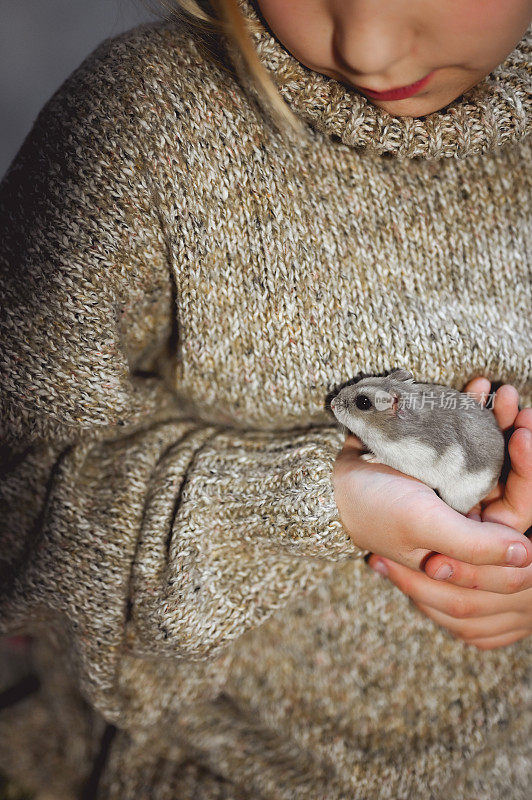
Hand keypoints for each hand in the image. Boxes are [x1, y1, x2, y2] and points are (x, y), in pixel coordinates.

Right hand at [366, 378, 531, 649]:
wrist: (329, 479)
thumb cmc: (373, 509)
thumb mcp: (423, 527)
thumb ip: (475, 546)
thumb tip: (527, 554)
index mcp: (469, 539)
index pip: (519, 512)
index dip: (530, 476)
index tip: (523, 437)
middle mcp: (469, 511)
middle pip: (514, 478)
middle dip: (521, 440)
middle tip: (523, 411)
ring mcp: (457, 481)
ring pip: (498, 451)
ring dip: (505, 421)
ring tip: (504, 392)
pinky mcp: (442, 456)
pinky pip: (470, 432)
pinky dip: (477, 410)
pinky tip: (479, 388)